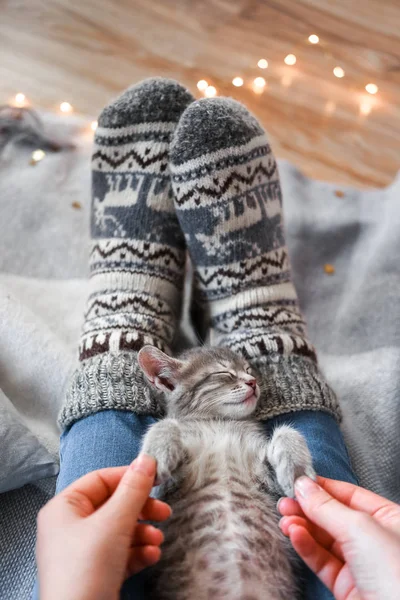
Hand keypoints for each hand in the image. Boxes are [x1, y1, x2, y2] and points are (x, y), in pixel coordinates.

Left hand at [36, 454, 170, 599]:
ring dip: (142, 532)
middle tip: (164, 513)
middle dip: (140, 509)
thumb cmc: (88, 568)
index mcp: (64, 508)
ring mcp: (82, 553)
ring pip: (119, 530)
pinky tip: (151, 556)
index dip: (129, 477)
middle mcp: (69, 528)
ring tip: (158, 540)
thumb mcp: (114, 522)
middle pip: (112, 505)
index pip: (100, 479)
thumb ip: (133, 489)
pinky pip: (119, 554)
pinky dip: (137, 552)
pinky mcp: (94, 574)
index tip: (157, 479)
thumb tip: (148, 458)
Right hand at [278, 476, 399, 599]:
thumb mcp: (359, 528)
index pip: (349, 494)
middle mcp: (375, 539)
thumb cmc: (396, 573)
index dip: (322, 487)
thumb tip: (302, 485)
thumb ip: (326, 506)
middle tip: (285, 502)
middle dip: (307, 508)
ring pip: (324, 539)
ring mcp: (361, 564)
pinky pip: (321, 561)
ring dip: (302, 527)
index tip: (296, 481)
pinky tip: (294, 534)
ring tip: (285, 520)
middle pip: (333, 516)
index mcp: (389, 518)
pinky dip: (306, 547)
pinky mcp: (347, 586)